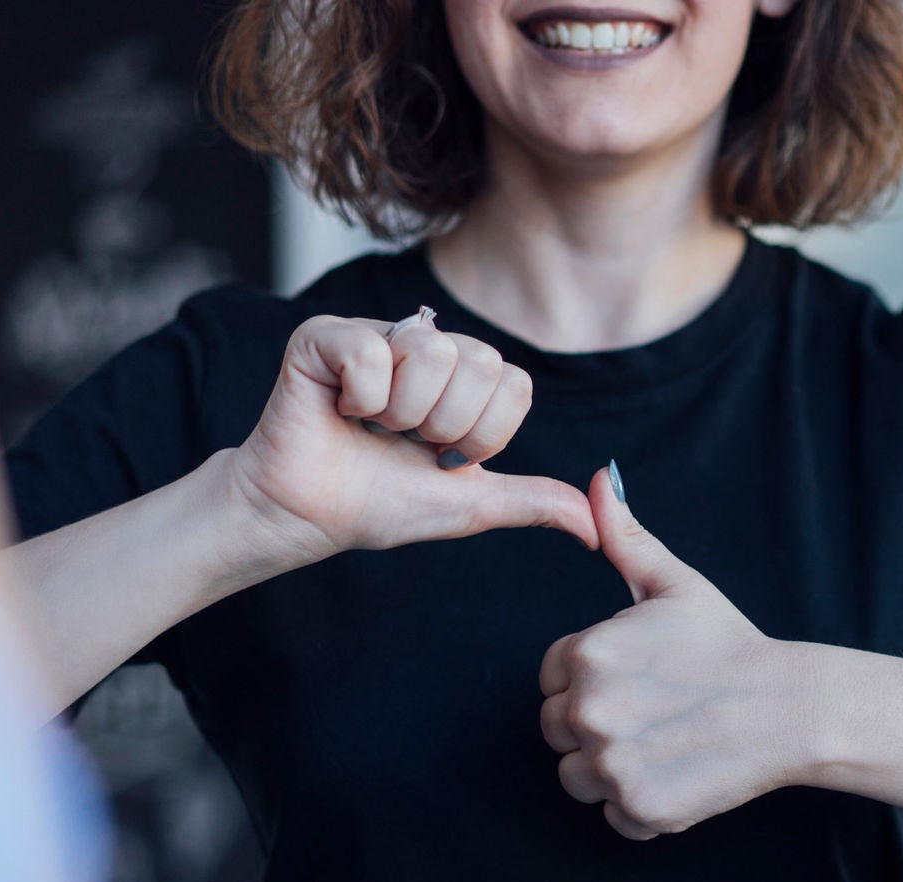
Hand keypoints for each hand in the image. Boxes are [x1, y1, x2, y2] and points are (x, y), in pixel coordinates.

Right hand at [229, 314, 597, 562]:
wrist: (307, 517)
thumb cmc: (380, 503)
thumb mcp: (471, 505)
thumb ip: (533, 502)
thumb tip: (596, 527)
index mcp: (465, 376)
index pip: (514, 382)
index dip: (484, 433)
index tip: (444, 456)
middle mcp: (426, 344)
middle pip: (481, 362)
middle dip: (445, 425)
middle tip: (405, 442)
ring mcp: (376, 332)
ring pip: (431, 350)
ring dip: (403, 412)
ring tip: (373, 427)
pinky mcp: (324, 334)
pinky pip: (371, 350)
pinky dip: (360, 398)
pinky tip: (340, 410)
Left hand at [539, 466, 814, 839]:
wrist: (790, 708)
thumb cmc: (730, 644)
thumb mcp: (676, 584)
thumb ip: (626, 538)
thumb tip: (600, 481)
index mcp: (588, 653)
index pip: (552, 678)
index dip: (592, 679)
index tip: (639, 679)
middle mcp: (589, 710)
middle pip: (557, 730)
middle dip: (597, 725)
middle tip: (656, 712)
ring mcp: (612, 764)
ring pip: (577, 778)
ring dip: (612, 769)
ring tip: (666, 743)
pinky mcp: (638, 808)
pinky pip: (613, 818)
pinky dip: (642, 806)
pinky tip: (679, 774)